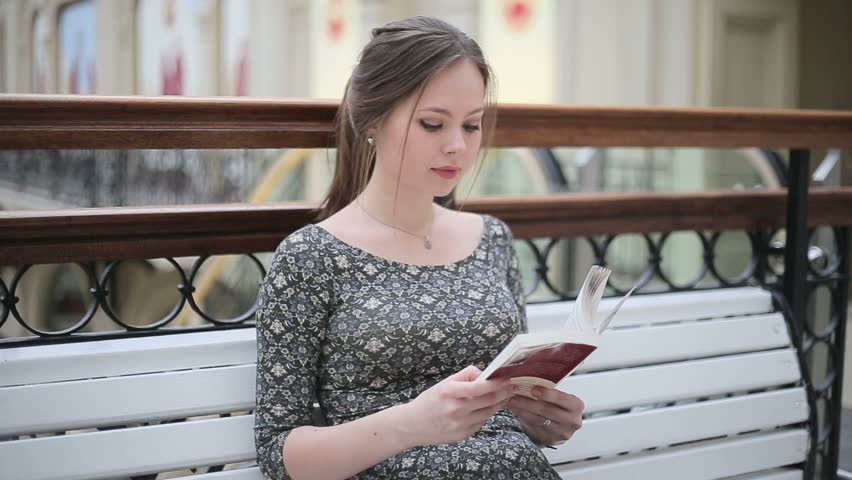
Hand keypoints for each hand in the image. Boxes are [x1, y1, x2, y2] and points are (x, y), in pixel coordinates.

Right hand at [395, 365, 515, 446]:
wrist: (411, 426)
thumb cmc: (429, 402)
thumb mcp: (443, 383)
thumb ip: (465, 375)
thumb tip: (484, 374)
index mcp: (449, 392)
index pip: (480, 387)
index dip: (497, 383)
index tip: (507, 378)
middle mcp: (455, 409)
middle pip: (489, 400)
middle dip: (504, 393)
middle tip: (512, 387)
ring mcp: (459, 424)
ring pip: (488, 412)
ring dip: (498, 404)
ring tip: (503, 396)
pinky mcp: (463, 435)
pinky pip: (481, 422)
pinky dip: (486, 414)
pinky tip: (485, 408)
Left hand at [508, 386, 583, 446]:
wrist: (559, 425)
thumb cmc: (557, 405)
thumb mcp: (559, 396)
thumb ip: (549, 389)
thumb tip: (528, 378)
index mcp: (576, 406)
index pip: (563, 399)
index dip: (548, 394)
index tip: (533, 389)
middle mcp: (572, 421)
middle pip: (548, 411)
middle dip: (529, 402)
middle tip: (515, 394)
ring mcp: (562, 433)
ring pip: (538, 420)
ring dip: (522, 410)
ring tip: (512, 401)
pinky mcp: (550, 440)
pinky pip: (534, 428)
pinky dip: (523, 418)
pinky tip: (516, 410)